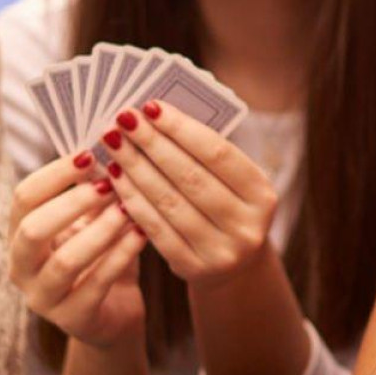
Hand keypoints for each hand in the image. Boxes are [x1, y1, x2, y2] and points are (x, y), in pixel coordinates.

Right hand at [8, 150, 147, 346]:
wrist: (115, 312)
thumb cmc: (101, 255)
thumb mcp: (92, 220)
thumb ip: (92, 190)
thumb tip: (109, 143)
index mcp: (19, 235)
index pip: (23, 198)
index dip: (55, 174)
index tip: (90, 153)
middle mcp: (22, 267)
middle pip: (32, 229)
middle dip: (71, 203)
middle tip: (109, 184)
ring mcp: (43, 298)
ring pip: (64, 262)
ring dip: (99, 232)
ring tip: (128, 210)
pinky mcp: (73, 320)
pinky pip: (94, 286)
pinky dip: (119, 258)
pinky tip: (141, 236)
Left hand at [107, 102, 278, 282]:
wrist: (234, 267)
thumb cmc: (225, 206)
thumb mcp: (232, 183)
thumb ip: (204, 155)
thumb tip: (155, 116)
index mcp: (262, 193)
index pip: (218, 153)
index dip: (181, 128)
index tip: (150, 106)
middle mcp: (247, 225)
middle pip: (190, 176)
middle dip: (152, 143)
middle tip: (122, 118)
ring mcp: (222, 251)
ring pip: (169, 202)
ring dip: (135, 168)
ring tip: (113, 143)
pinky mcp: (194, 269)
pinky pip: (155, 228)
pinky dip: (132, 199)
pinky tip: (115, 177)